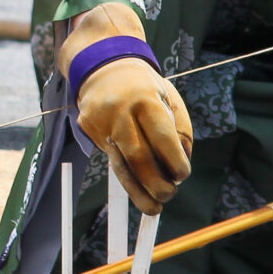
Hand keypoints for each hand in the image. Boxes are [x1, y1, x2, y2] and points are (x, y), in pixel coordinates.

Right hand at [59, 5, 192, 213]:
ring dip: (138, 191)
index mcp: (145, 98)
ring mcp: (100, 122)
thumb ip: (179, 131)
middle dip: (156, 183)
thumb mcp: (169, 98)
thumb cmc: (144, 85)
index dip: (174, 161)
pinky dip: (127, 173)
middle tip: (168, 196)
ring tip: (153, 208)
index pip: (162, 137)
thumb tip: (178, 169)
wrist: (103, 65)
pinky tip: (137, 186)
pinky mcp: (89, 130)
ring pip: (120, 165)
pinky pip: (111, 158)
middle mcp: (120, 111)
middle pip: (138, 157)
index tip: (182, 175)